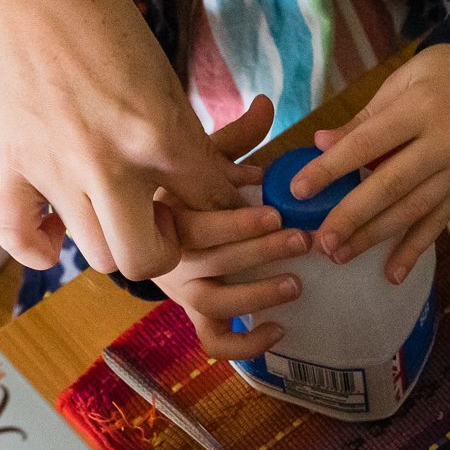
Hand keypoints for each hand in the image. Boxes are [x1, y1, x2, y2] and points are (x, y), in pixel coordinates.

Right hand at [0, 0, 239, 279]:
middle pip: (147, 259)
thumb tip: (209, 182)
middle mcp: (108, 164)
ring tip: (123, 214)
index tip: (223, 198)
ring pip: (94, 255)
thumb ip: (185, 136)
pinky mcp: (14, 165)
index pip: (212, 204)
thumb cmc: (104, 19)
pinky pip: (20, 237)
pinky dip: (41, 248)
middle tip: (169, 220)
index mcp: (159, 134)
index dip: (228, 207)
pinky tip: (60, 233)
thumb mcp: (166, 78)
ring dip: (115, 242)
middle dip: (168, 250)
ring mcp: (56, 170)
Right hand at [152, 97, 310, 358]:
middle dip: (260, 252)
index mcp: (167, 217)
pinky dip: (246, 346)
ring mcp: (181, 290)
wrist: (146, 224)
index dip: (235, 223)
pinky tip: (279, 330)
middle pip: (210, 264)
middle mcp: (170, 258)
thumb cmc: (184, 187)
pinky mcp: (195, 314)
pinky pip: (214, 342)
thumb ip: (235, 138)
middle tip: (304, 239)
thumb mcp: (202, 158)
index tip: (274, 211)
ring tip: (297, 283)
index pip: (196, 226)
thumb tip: (268, 103)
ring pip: (213, 304)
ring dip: (256, 295)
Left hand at [289, 43, 449, 282]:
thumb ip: (362, 118)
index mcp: (421, 108)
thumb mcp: (400, 81)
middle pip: (392, 184)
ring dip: (376, 236)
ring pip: (413, 209)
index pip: (368, 143)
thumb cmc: (443, 73)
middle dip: (353, 216)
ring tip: (341, 256)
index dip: (332, 168)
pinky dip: (415, 249)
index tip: (299, 190)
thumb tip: (320, 144)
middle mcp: (444, 142)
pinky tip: (393, 273)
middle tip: (321, 241)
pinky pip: (439, 222)